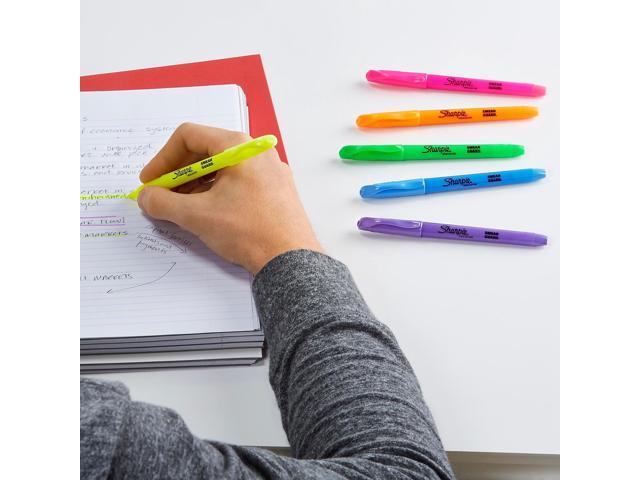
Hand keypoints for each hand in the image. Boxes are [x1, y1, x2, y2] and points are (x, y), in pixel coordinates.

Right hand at [137, 123, 322, 274]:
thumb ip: (163, 202)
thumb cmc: (249, 231)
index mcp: (238, 147)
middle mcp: (256, 152)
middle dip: (178, 174)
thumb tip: (147, 197)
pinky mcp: (276, 190)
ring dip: (196, 185)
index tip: (150, 182)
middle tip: (161, 195)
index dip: (163, 159)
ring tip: (181, 208)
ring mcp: (270, 171)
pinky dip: (217, 193)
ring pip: (223, 169)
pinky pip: (239, 182)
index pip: (189, 136)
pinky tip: (207, 213)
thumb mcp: (197, 216)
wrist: (290, 259)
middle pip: (206, 151)